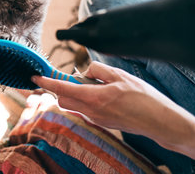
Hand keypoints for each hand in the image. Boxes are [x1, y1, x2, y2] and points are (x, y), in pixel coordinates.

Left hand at [31, 61, 194, 149]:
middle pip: (63, 99)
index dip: (46, 82)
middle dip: (61, 88)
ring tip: (97, 85)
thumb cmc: (143, 97)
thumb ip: (98, 70)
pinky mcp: (103, 123)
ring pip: (74, 105)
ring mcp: (97, 119)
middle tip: (74, 76)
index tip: (35, 76)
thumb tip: (86, 71)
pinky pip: (86, 109)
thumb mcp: (120, 75)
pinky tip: (105, 94)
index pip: (63, 89)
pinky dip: (87, 100)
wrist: (159, 121)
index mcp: (95, 97)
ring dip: (75, 94)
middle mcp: (92, 111)